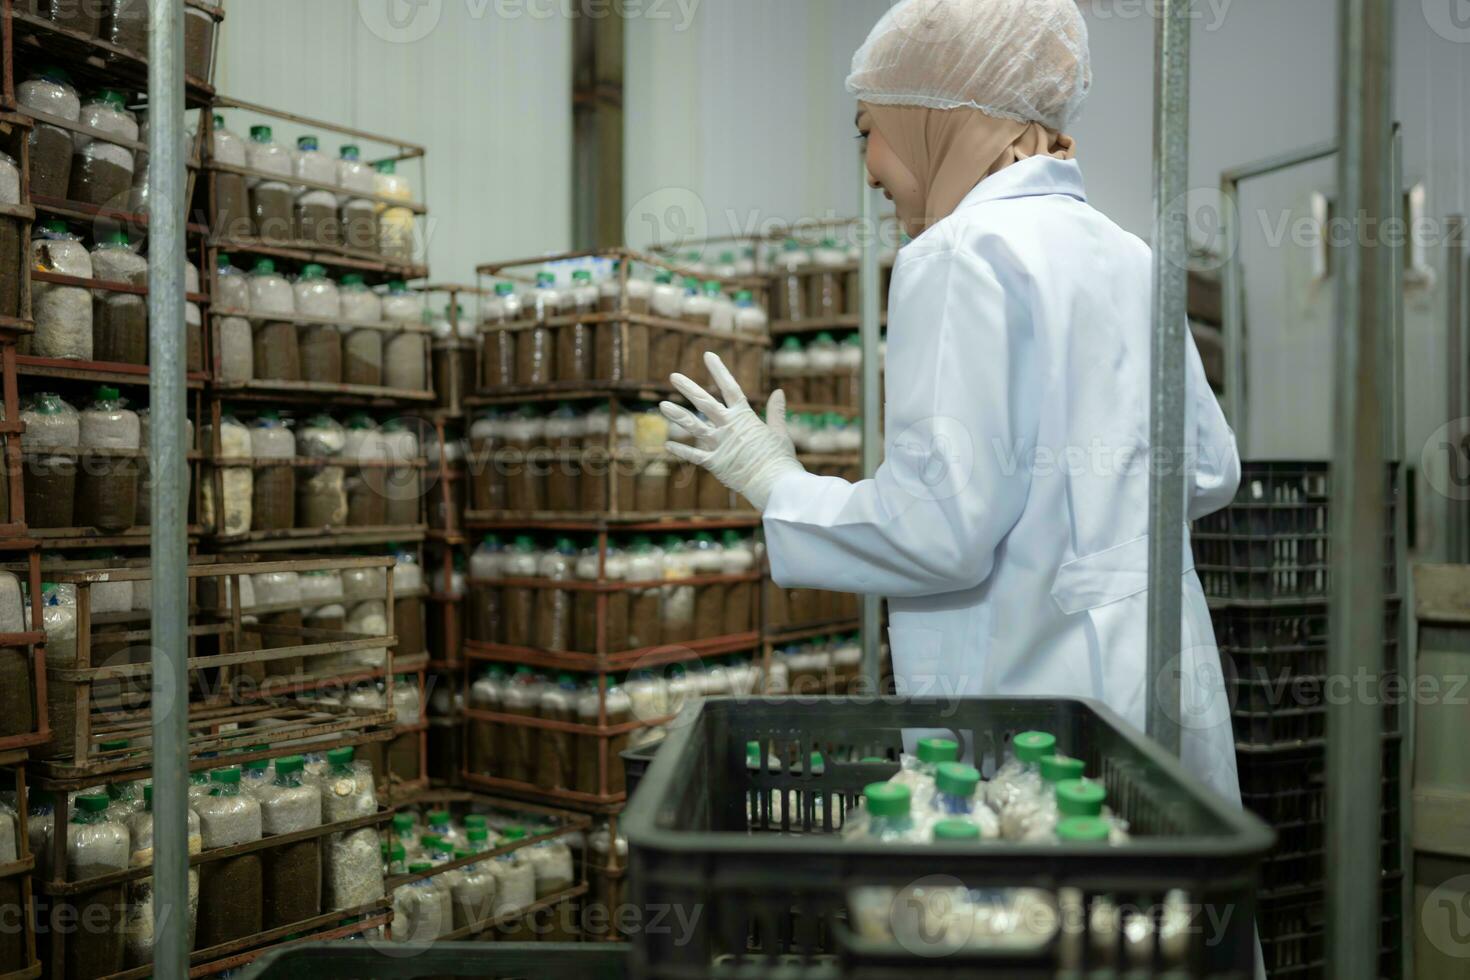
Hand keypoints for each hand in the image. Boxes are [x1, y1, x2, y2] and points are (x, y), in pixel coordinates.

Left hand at [661, 352, 804, 510]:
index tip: (708, 355)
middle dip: (688, 388)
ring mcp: (719, 444)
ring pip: (693, 426)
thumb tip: (779, 391)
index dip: (719, 371)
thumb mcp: (780, 432)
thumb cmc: (780, 459)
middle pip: (705, 403)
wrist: (775, 483)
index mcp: (745, 417)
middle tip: (673, 376)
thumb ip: (776, 411)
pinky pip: (694, 456)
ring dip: (677, 415)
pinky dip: (681, 450)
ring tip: (661, 405)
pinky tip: (668, 444)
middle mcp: (729, 427)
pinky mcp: (714, 463)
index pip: (730, 388)